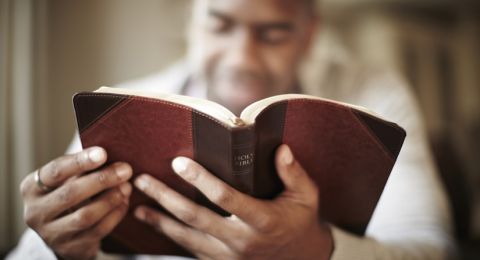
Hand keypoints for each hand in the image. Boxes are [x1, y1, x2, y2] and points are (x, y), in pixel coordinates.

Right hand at [20, 147, 132, 259]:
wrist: (63, 233)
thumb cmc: (68, 195)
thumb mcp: (66, 180)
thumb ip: (80, 168)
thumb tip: (107, 153)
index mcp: (31, 188)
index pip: (55, 172)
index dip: (80, 161)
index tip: (103, 153)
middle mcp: (35, 213)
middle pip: (71, 194)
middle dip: (102, 180)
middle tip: (125, 170)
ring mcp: (51, 234)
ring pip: (85, 216)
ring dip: (111, 199)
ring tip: (127, 186)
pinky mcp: (70, 248)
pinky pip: (97, 230)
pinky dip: (114, 215)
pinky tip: (124, 202)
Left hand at [134, 144, 332, 259]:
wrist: (302, 259)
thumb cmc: (301, 222)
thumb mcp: (306, 197)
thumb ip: (294, 173)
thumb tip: (281, 148)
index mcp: (262, 220)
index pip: (226, 198)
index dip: (201, 180)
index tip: (179, 163)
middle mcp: (241, 241)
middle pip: (195, 218)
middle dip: (165, 198)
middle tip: (141, 180)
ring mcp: (229, 256)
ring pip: (186, 238)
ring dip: (159, 221)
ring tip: (136, 206)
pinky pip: (191, 250)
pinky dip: (170, 237)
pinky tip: (155, 224)